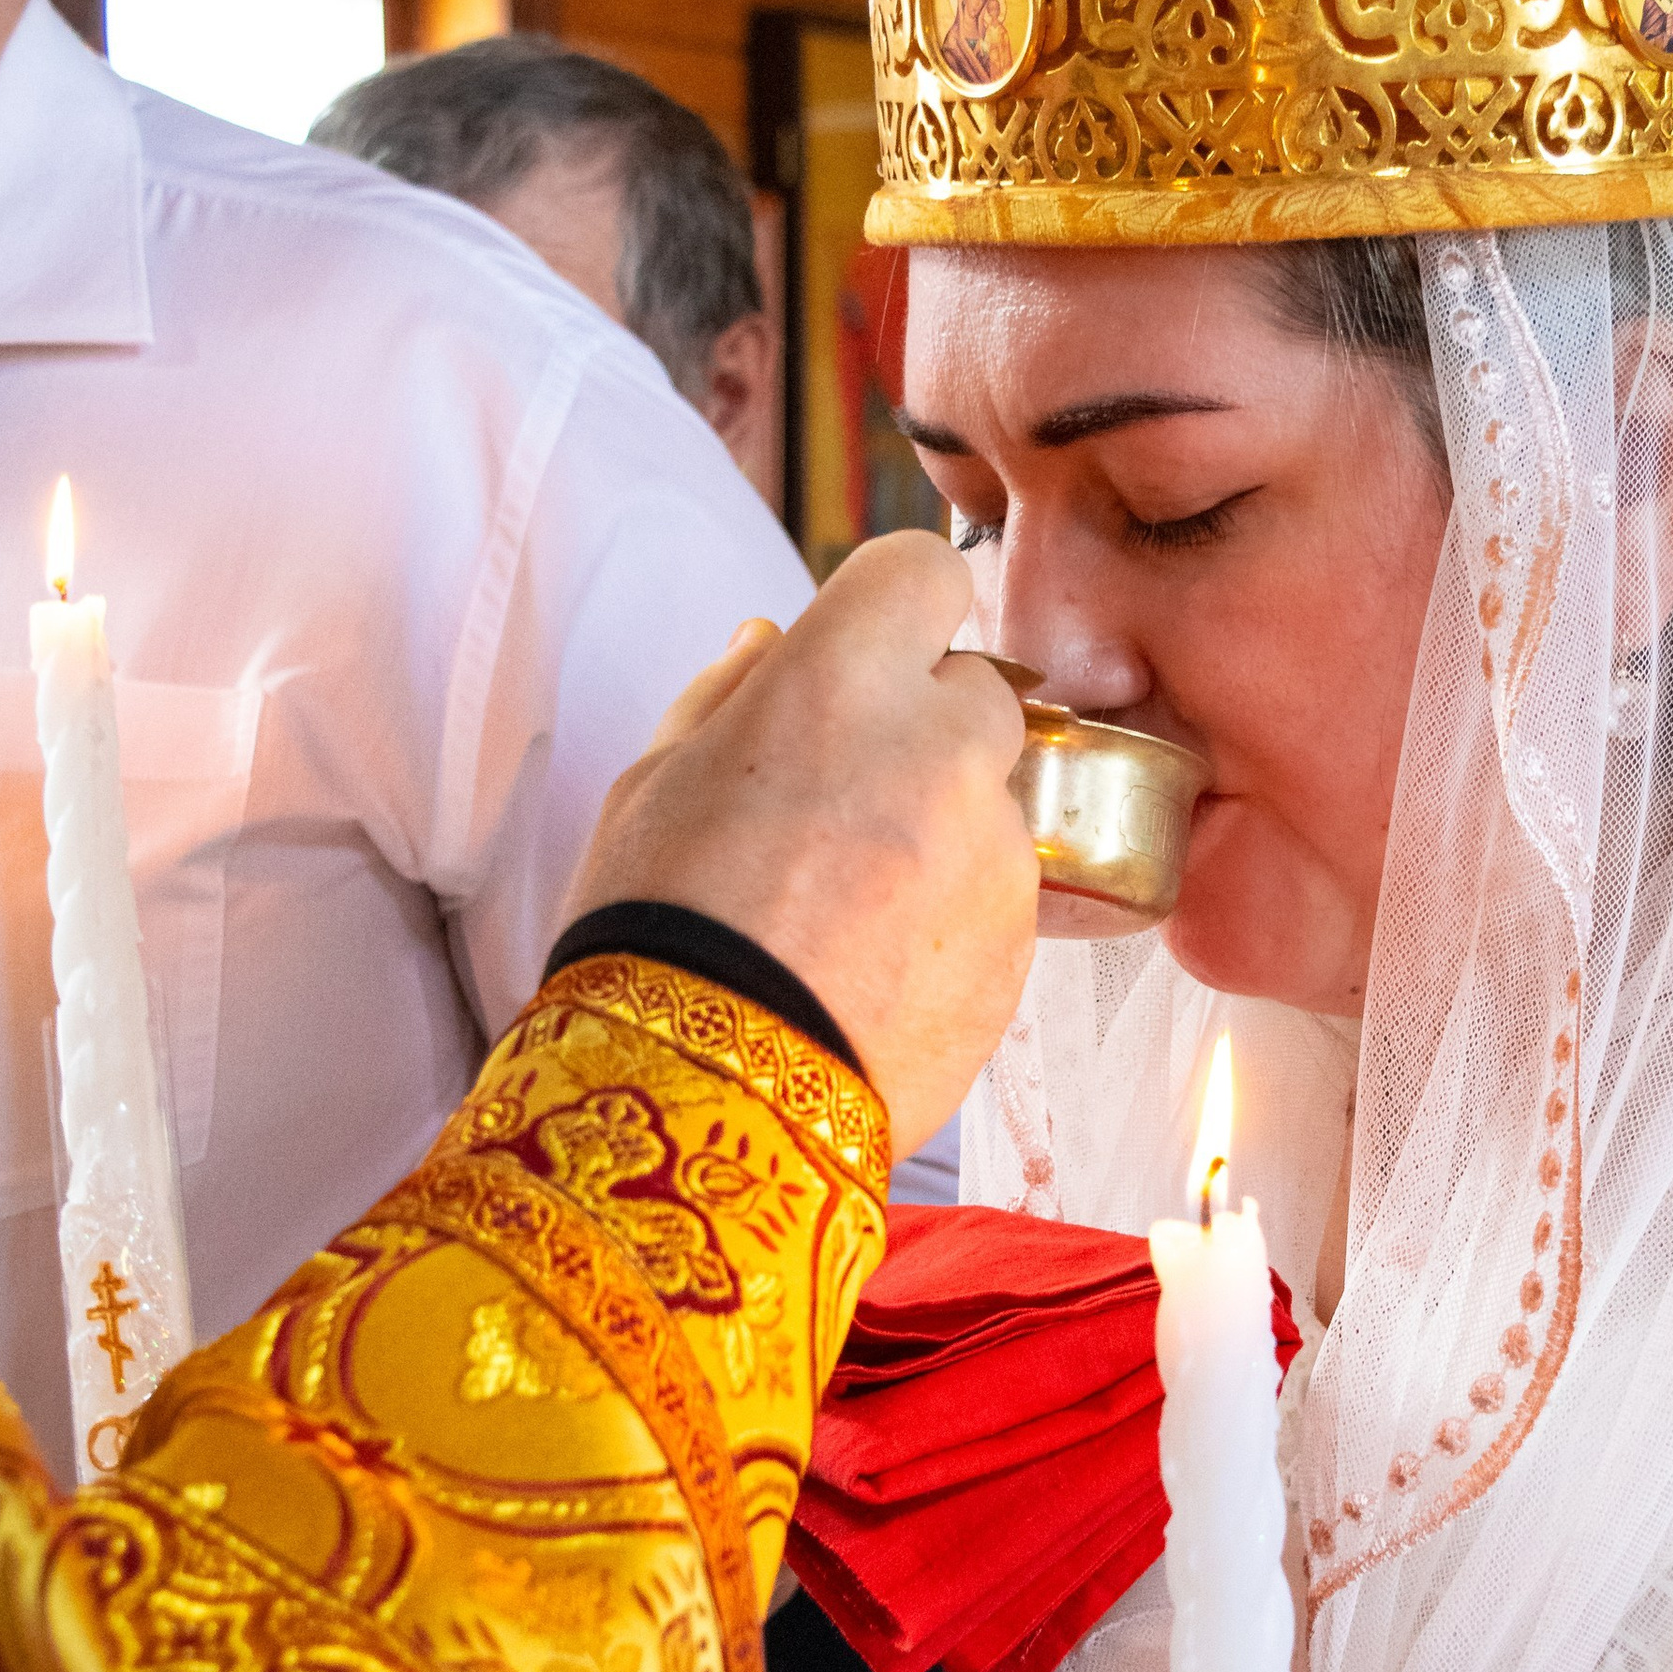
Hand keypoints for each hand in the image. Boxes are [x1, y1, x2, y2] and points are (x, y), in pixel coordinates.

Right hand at [565, 532, 1034, 1154]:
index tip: (868, 652)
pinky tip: (874, 968)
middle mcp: (943, 747)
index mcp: (841, 681)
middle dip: (925, 729)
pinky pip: (1000, 899)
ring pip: (992, 803)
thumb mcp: (652, 785)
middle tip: (844, 801)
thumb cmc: (659, 933)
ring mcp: (997, 851)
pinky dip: (954, 918)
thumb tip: (769, 643)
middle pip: (977, 692)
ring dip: (942, 831)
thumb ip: (728, 696)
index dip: (895, 611)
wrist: (705, 1100)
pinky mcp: (1020, 944)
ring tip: (846, 912)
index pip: (925, 571)